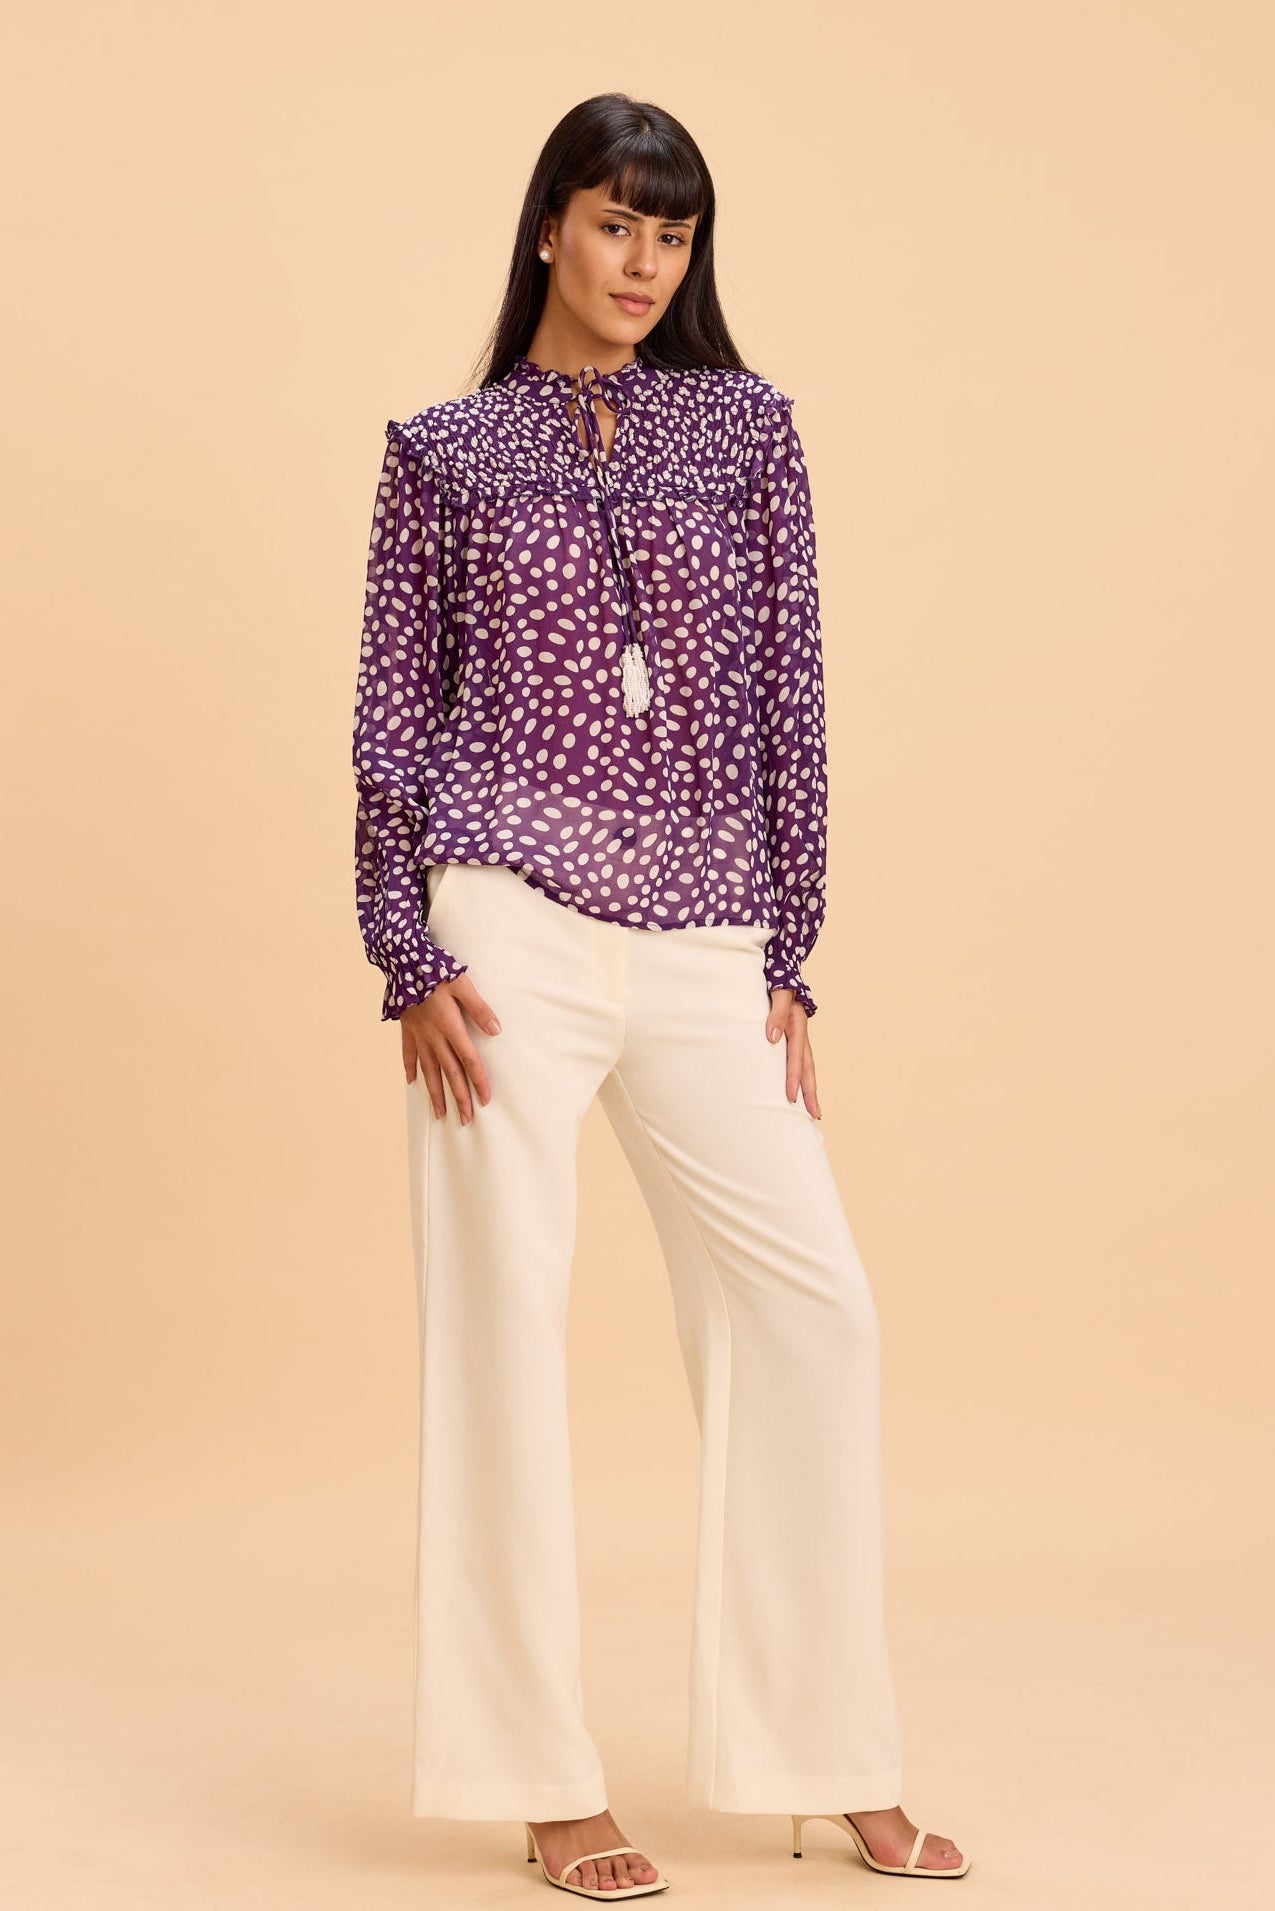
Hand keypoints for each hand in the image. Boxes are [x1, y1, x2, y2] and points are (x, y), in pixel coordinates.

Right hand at [401, 974, 502, 1122]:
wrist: (401, 963)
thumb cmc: (434, 971)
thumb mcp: (462, 984)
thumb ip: (479, 1008)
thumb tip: (496, 1029)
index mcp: (450, 1026)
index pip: (469, 1060)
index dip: (478, 1081)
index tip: (485, 1100)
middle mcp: (434, 1037)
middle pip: (450, 1073)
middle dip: (459, 1098)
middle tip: (466, 1120)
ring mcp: (418, 1036)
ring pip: (428, 1071)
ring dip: (435, 1094)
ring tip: (440, 1114)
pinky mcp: (406, 1030)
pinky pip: (408, 1055)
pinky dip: (410, 1069)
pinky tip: (412, 1083)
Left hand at [766, 989, 821, 1119]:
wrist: (782, 977)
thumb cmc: (779, 985)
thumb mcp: (778, 994)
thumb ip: (775, 1014)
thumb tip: (772, 1037)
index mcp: (797, 1027)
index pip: (796, 1058)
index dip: (793, 1078)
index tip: (790, 1097)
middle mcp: (801, 1037)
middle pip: (808, 1069)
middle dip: (811, 1093)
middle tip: (815, 1115)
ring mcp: (799, 1040)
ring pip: (806, 1069)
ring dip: (809, 1090)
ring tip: (812, 1112)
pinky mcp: (792, 1041)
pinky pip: (798, 1063)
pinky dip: (800, 1079)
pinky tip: (798, 1093)